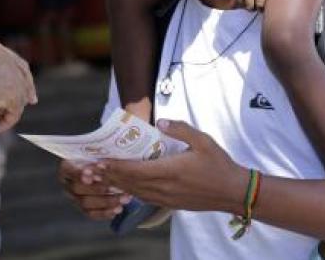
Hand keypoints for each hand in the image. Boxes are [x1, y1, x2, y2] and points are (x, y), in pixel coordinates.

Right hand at [0, 39, 37, 131]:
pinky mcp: (12, 91)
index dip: (24, 77)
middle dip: (26, 91)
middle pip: (23, 77)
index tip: (27, 89)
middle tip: (29, 103)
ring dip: (9, 109)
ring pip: (20, 96)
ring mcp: (10, 73)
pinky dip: (7, 121)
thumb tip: (7, 91)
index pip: (16, 63)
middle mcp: (5, 57)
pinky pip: (16, 111)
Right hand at [59, 159, 130, 220]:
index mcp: (68, 166)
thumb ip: (103, 158)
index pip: (68, 169)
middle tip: (114, 187)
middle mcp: (68, 182)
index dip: (79, 172)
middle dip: (97, 188)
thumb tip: (105, 163)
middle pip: (77, 188)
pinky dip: (106, 212)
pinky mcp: (85, 209)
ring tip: (124, 198)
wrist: (112, 170)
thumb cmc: (107, 157)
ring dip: (106, 201)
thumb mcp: (105, 153)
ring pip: (86, 203)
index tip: (92, 173)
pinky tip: (118, 208)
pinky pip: (92, 214)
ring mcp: (75, 198)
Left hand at [98, 119, 247, 213]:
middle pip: (129, 183)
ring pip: (135, 192)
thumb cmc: (219, 165)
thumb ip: (181, 130)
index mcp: (170, 171)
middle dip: (109, 176)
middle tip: (91, 169)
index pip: (135, 170)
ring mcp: (166, 198)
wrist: (233, 192)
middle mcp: (164, 187)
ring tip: (101, 177)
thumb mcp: (203, 141)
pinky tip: (123, 188)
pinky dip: (130, 192)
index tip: (99, 160)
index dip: (115, 166)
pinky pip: (144, 198)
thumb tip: (161, 122)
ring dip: (117, 185)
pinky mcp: (170, 204)